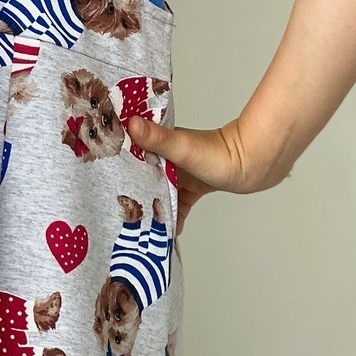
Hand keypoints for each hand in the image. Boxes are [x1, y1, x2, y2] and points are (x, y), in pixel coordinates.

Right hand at [126, 112, 277, 234]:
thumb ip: (158, 138)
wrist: (253, 164)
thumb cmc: (219, 153)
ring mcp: (180, 173)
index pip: (131, 157)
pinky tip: (167, 232)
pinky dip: (172, 217)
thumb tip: (132, 123)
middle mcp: (167, 158)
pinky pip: (178, 204)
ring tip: (139, 228)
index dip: (117, 169)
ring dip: (152, 208)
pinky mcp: (193, 186)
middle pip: (143, 178)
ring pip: (159, 193)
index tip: (101, 184)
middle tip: (117, 216)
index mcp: (160, 145)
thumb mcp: (183, 148)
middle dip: (131, 195)